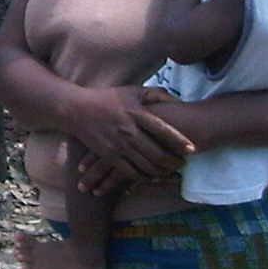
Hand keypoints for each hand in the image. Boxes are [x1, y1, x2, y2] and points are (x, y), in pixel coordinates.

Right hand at [65, 85, 192, 190]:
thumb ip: (156, 94)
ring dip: (161, 172)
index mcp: (135, 113)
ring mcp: (117, 145)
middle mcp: (128, 130)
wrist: (75, 109)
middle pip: (156, 153)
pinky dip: (143, 177)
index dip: (179, 141)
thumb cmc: (107, 98)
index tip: (192, 149)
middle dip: (173, 162)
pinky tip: (151, 177)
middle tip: (182, 164)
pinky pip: (130, 172)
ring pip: (145, 165)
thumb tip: (178, 100)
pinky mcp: (108, 155)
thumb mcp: (132, 91)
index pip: (162, 129)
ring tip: (171, 172)